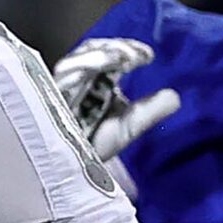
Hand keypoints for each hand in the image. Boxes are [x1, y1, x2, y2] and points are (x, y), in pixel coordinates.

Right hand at [52, 37, 180, 160]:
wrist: (69, 174)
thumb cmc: (92, 148)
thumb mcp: (128, 128)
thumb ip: (149, 111)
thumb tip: (175, 97)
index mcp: (94, 80)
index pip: (107, 53)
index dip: (126, 49)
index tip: (148, 56)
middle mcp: (75, 81)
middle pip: (88, 52)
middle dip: (112, 50)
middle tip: (134, 57)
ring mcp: (58, 92)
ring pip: (71, 64)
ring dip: (96, 58)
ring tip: (121, 61)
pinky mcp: (46, 105)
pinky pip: (55, 87)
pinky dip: (74, 77)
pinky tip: (90, 75)